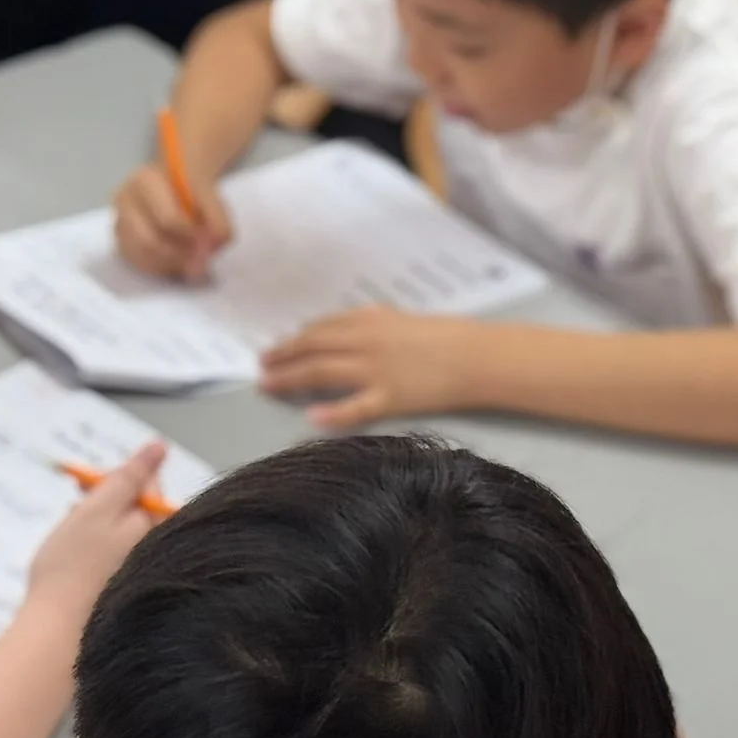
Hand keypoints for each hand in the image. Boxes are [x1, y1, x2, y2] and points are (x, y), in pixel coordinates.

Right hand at [24, 442, 167, 622]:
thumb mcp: (99, 509)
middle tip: (75, 520)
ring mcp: (146, 574)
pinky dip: (95, 558)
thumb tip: (158, 446)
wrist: (58, 636)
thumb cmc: (73, 568)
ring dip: (95, 532)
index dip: (114, 482)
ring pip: (120, 535)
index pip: (149, 484)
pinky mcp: (129, 593)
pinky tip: (76, 572)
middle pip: (135, 510)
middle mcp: (162, 551)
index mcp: (161, 527)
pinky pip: (113, 562)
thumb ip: (130, 476)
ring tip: (72, 549)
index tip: (86, 492)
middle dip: (103, 508)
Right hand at [112, 163, 231, 281]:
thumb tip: (212, 248)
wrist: (174, 184)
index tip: (208, 244)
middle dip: (178, 257)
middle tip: (199, 261)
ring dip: (170, 265)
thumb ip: (218, 222)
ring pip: (141, 255)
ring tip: (191, 262)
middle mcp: (124, 199)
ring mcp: (119, 221)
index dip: (190, 237)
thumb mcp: (212, 198)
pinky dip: (160, 268)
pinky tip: (177, 262)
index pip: (168, 219)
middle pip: (148, 242)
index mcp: (146, 180)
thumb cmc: (191, 190)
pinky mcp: (120, 241)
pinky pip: (137, 263)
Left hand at [261, 308, 477, 428]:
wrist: (475, 355)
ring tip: (268, 385)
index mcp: (369, 321)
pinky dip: (332, 413)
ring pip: (322, 372)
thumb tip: (343, 327)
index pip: (320, 329)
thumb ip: (370, 323)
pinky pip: (355, 408)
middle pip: (312, 348)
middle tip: (262, 366)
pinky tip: (312, 417)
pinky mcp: (390, 398)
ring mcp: (376, 371)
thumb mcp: (401, 320)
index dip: (294, 339)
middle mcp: (365, 342)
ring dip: (290, 378)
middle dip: (282, 356)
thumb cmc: (443, 337)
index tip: (277, 348)